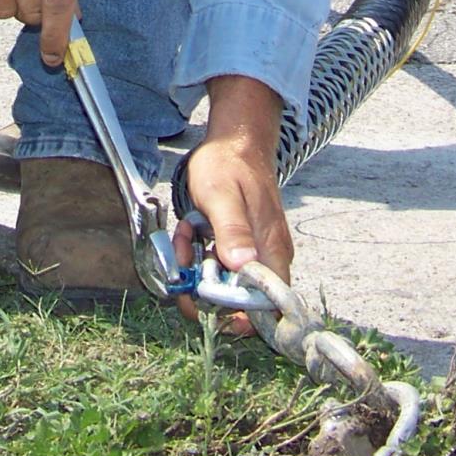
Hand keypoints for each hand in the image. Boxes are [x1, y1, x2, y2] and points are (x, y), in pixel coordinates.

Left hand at [173, 74, 290, 335]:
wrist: (236, 140)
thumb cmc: (229, 164)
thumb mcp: (221, 195)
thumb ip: (232, 230)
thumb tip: (242, 265)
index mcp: (270, 251)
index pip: (265, 308)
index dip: (233, 315)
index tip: (200, 294)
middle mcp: (270, 258)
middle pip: (239, 301)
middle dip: (203, 285)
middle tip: (185, 255)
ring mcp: (257, 253)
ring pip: (225, 283)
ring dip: (197, 267)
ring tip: (187, 233)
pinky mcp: (244, 247)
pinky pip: (220, 265)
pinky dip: (201, 255)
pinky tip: (193, 230)